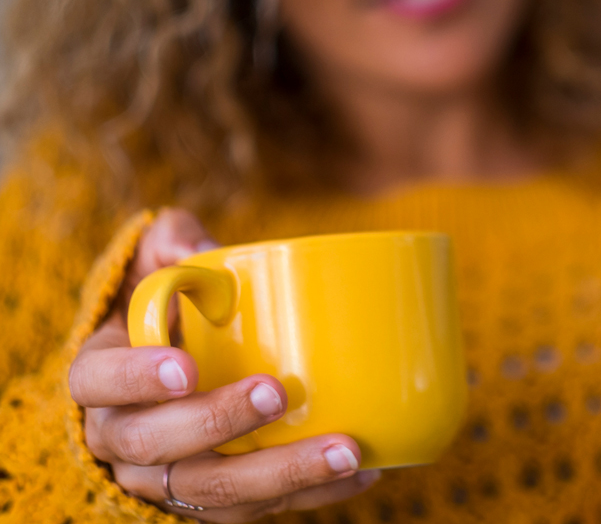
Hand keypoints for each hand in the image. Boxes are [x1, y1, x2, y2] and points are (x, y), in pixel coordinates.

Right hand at [69, 209, 379, 521]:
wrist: (172, 373)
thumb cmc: (171, 311)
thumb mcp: (159, 265)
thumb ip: (173, 244)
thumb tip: (198, 248)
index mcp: (103, 376)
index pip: (97, 381)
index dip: (135, 378)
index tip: (187, 366)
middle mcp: (122, 437)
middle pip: (156, 446)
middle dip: (219, 424)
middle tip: (277, 394)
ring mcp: (167, 479)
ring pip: (211, 492)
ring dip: (281, 474)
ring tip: (344, 450)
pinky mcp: (214, 502)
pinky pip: (256, 510)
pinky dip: (312, 494)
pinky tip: (362, 470)